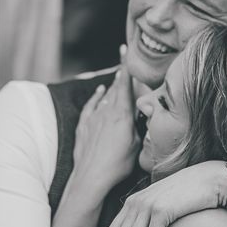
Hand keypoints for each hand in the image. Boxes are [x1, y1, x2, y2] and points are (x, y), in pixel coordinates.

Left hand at [72, 48, 138, 194]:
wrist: (91, 177)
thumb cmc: (117, 164)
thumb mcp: (137, 145)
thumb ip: (139, 126)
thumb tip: (142, 114)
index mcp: (121, 114)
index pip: (123, 84)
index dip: (124, 65)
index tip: (124, 48)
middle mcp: (106, 111)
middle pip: (114, 87)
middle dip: (120, 75)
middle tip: (125, 62)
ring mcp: (93, 118)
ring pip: (104, 96)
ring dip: (112, 87)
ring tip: (118, 79)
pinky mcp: (83, 127)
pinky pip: (91, 105)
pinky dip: (96, 97)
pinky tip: (99, 91)